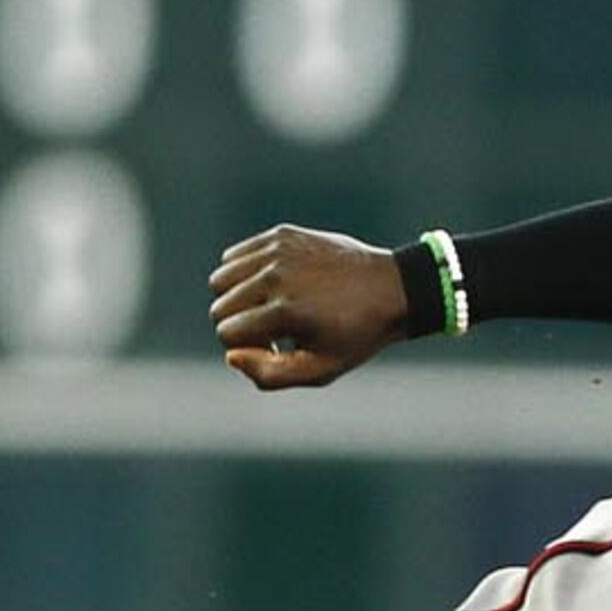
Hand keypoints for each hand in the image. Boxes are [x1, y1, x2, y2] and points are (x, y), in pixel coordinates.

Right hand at [209, 224, 413, 390]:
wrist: (391, 289)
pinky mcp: (281, 235)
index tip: (275, 348)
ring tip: (268, 306)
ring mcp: (277, 251)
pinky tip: (271, 285)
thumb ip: (270, 374)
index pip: (227, 334)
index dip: (246, 349)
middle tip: (273, 330)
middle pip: (220, 307)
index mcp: (285, 312)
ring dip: (236, 298)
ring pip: (221, 279)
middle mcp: (276, 277)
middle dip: (238, 325)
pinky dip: (244, 273)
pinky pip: (235, 256)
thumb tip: (231, 356)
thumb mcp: (319, 370)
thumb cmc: (355, 336)